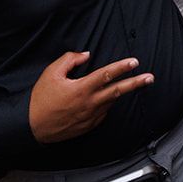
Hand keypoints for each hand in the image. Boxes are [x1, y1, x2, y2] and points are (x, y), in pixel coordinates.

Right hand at [28, 50, 153, 142]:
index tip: (134, 62)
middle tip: (150, 78)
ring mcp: (90, 117)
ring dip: (120, 93)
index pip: (106, 75)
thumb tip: (85, 55)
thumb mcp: (51, 73)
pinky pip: (103, 112)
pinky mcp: (89, 126)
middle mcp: (89, 104)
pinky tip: (102, 99)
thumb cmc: (40, 99)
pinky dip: (105, 104)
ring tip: (128, 84)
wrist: (32, 126)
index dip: (122, 67)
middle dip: (136, 83)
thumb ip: (70, 60)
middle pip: (117, 91)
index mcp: (81, 89)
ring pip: (110, 101)